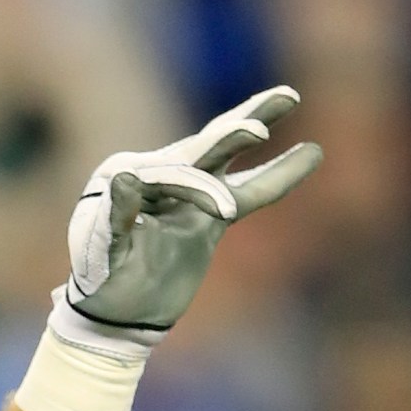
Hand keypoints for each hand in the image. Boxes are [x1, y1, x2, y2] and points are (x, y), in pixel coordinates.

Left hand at [62, 86, 321, 340]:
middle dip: (236, 129)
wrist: (115, 315)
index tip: (225, 212)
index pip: (170, 173)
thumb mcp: (100, 253)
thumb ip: (114, 217)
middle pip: (204, 144)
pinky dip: (279, 174)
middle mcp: (156, 172)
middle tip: (271, 110)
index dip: (198, 189)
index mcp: (124, 173)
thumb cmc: (99, 283)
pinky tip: (311, 153)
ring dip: (257, 123)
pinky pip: (249, 190)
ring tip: (289, 95)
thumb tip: (126, 177)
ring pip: (227, 154)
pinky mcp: (210, 214)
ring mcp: (186, 191)